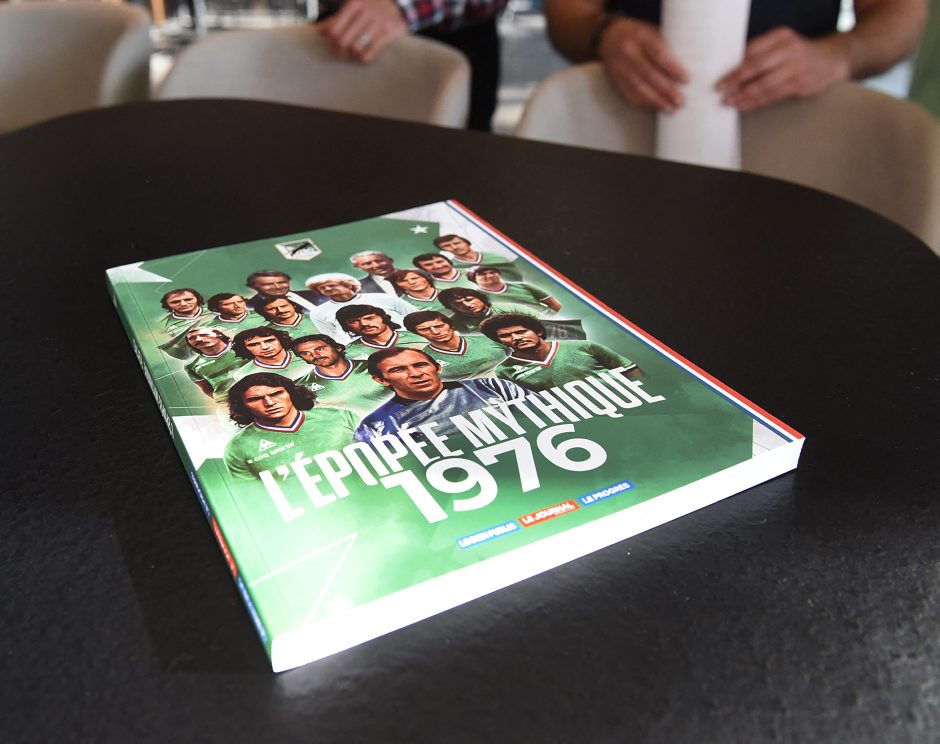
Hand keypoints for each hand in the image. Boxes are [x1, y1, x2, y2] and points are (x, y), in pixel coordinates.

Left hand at [317, 0, 406, 63]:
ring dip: (352, 56)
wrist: (397, 5)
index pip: (334, 29)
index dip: (331, 42)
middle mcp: (365, 13)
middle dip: (340, 51)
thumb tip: (318, 31)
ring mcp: (377, 23)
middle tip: (341, 55)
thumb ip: (336, 19)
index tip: (333, 47)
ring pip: (356, 48)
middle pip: (343, 40)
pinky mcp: (388, 32)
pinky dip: (365, 58)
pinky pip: (371, 52)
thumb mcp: (353, 7)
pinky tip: (363, 58)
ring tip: (352, 56)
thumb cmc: (371, 7)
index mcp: (353, 5)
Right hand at [598, 17, 688, 112]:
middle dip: (666, 90)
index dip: (673, 68)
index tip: (686, 79)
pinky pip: (629, 94)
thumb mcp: (651, 31)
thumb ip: (664, 47)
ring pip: (639, 87)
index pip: (659, 54)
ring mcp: (620, 67)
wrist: (610, 36)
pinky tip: (654, 107)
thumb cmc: (639, 34)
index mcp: (641, 36)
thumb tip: (684, 67)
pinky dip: (643, 102)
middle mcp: (629, 52)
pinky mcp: (616, 79)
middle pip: (649, 74)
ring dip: (656, 101)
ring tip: (670, 109)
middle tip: (680, 101)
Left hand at [717, 27, 850, 111]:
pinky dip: (756, 102)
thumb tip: (732, 69)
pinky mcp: (800, 85)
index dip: (735, 67)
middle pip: (757, 67)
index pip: (752, 51)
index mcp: (781, 37)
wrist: (833, 59)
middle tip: (720, 91)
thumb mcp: (782, 44)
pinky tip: (744, 106)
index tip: (720, 78)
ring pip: (764, 85)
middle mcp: (789, 50)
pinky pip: (773, 96)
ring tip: (729, 103)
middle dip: (736, 81)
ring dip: (744, 96)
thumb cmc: (799, 53)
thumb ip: (761, 52)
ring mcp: (796, 68)